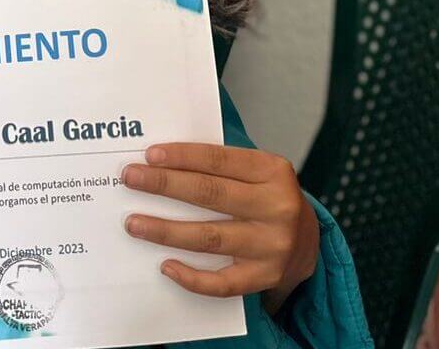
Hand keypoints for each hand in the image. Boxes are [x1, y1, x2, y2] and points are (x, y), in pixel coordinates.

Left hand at [122, 143, 319, 312]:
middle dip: (164, 185)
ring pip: (209, 237)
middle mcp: (276, 207)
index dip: (182, 157)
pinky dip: (191, 276)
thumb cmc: (268, 198)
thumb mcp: (257, 172)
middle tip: (131, 179)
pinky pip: (221, 282)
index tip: (149, 156)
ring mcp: (272, 245)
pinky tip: (165, 265)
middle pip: (210, 194)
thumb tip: (162, 163)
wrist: (308, 241)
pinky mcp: (264, 276)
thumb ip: (221, 166)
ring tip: (134, 223)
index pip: (219, 160)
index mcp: (273, 171)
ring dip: (165, 230)